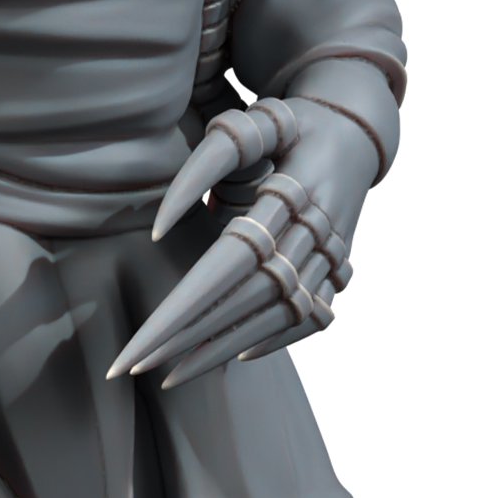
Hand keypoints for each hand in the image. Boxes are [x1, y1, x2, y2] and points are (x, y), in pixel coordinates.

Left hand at [110, 97, 377, 387]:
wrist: (363, 127)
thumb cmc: (294, 124)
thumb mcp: (257, 122)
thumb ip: (211, 160)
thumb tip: (162, 225)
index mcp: (293, 194)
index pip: (230, 262)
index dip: (188, 304)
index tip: (143, 339)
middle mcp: (316, 233)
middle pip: (247, 297)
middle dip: (190, 337)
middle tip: (134, 367)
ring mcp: (332, 258)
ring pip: (277, 316)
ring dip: (223, 349)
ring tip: (171, 376)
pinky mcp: (340, 272)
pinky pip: (313, 318)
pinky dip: (276, 340)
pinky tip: (236, 358)